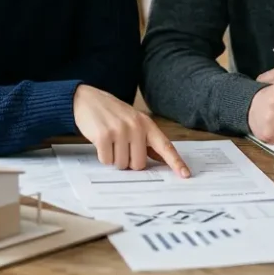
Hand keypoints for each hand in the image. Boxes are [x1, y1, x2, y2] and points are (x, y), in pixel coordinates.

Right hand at [73, 85, 190, 177]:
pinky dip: (103, 157)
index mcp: (147, 124)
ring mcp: (120, 130)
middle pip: (139, 164)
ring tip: (110, 142)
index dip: (176, 162)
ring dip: (114, 158)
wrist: (87, 99)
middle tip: (120, 146)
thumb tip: (163, 160)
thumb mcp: (133, 122)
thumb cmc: (112, 114)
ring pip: (122, 164)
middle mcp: (136, 126)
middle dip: (128, 161)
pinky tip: (101, 142)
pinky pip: (107, 161)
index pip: (165, 146)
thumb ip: (147, 141)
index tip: (186, 174)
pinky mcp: (104, 136)